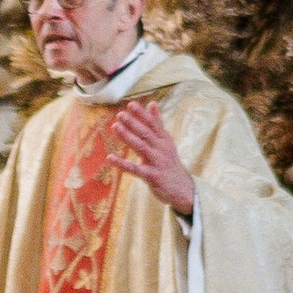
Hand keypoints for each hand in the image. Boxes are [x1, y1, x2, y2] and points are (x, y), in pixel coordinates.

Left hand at [109, 100, 195, 221]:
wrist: (183, 189)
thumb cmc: (170, 163)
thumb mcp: (166, 142)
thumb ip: (157, 123)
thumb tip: (152, 103)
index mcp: (164, 140)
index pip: (153, 124)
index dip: (142, 114)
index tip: (131, 104)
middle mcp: (162, 149)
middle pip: (146, 134)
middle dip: (134, 123)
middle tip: (120, 114)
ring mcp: (158, 163)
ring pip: (142, 147)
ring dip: (128, 137)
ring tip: (115, 127)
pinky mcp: (153, 177)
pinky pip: (135, 170)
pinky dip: (122, 164)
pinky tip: (110, 158)